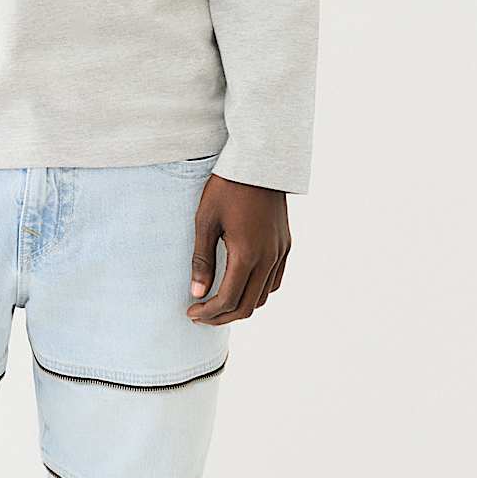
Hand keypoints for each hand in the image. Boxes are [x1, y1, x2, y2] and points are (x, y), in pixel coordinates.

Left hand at [187, 173, 290, 323]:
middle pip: (247, 306)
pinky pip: (274, 280)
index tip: (191, 312)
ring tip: (218, 302)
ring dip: (241, 305)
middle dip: (222, 316)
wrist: (259, 161)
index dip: (208, 313)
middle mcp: (268, 259)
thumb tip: (197, 293)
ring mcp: (280, 252)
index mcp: (247, 255)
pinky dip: (258, 291)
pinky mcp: (285, 244)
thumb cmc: (227, 187)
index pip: (228, 300)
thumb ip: (202, 259)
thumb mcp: (206, 220)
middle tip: (201, 315)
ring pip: (263, 296)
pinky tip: (241, 284)